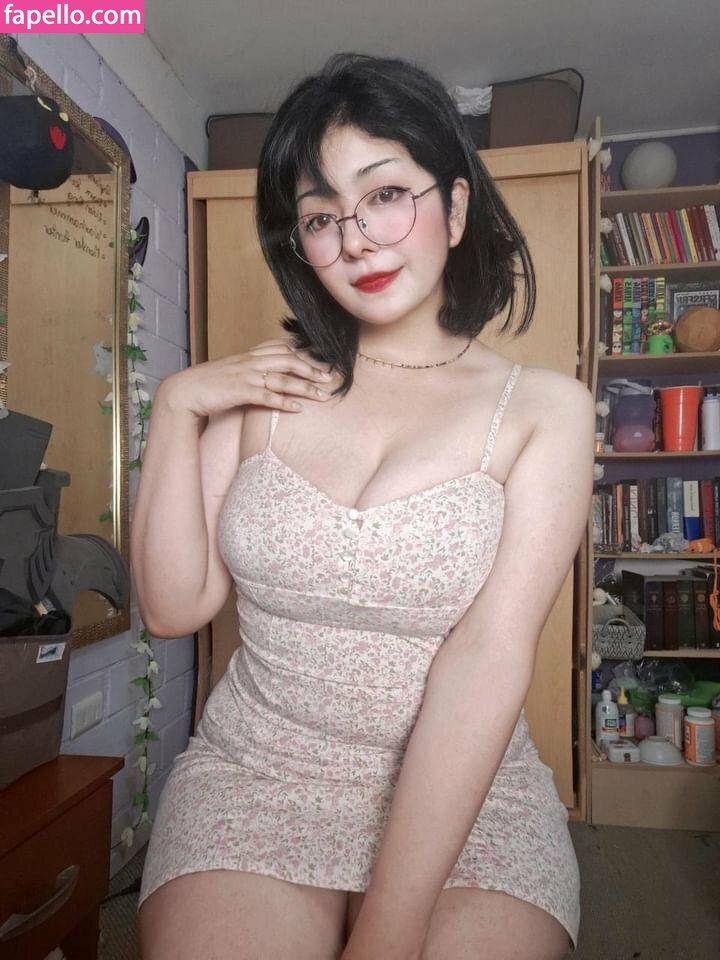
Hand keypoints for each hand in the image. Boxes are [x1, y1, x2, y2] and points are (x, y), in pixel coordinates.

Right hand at [158, 337, 337, 417]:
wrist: (182, 392)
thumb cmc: (206, 385)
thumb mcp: (231, 372)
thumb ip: (249, 370)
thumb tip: (266, 376)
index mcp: (248, 355)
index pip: (280, 347)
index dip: (302, 351)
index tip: (321, 356)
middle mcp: (249, 362)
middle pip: (288, 360)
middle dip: (311, 369)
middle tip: (330, 377)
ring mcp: (245, 376)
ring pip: (283, 378)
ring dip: (305, 387)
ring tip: (323, 396)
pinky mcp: (240, 392)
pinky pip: (267, 397)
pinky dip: (284, 402)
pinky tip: (298, 408)